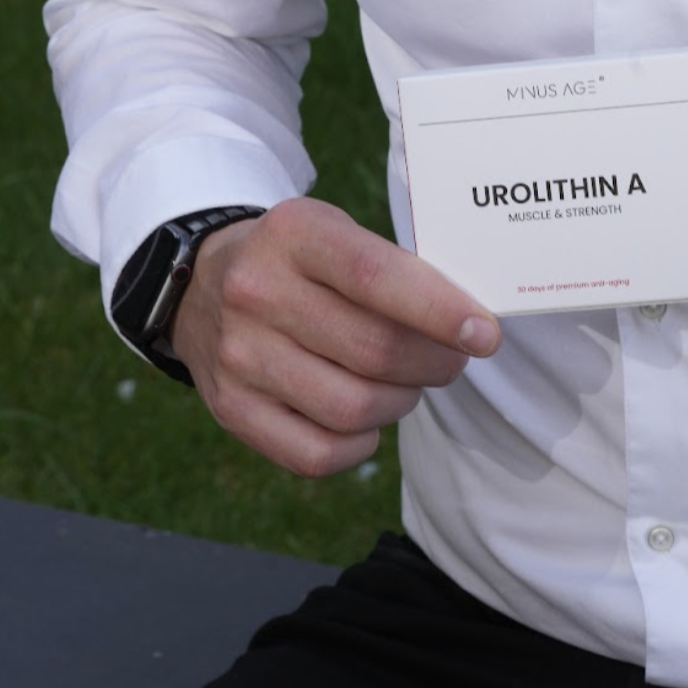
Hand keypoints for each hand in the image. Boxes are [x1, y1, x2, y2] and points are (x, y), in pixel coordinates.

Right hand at [168, 197, 500, 476]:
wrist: (202, 285)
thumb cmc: (300, 262)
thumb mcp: (337, 233)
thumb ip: (398, 270)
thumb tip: (471, 328)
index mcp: (294, 234)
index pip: (377, 276)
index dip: (441, 312)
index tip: (485, 335)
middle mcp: (256, 292)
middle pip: (374, 352)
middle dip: (435, 363)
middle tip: (451, 359)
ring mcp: (238, 355)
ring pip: (353, 408)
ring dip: (401, 402)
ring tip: (405, 383)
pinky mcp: (231, 409)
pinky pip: (317, 454)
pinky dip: (360, 443)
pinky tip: (364, 417)